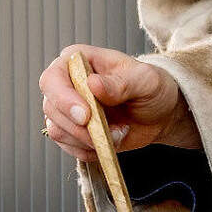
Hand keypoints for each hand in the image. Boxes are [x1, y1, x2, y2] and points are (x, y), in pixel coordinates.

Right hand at [40, 44, 198, 159]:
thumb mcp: (145, 81)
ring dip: (88, 139)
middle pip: (51, 107)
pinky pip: (69, 147)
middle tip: (110, 131)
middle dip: (79, 127)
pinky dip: (90, 150)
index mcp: (78, 60)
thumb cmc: (151, 88)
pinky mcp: (72, 131)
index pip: (52, 78)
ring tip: (118, 134)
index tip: (86, 115)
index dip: (63, 98)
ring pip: (57, 130)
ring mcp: (67, 109)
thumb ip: (120, 83)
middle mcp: (66, 83)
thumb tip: (93, 84)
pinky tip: (110, 142)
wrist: (160, 114)